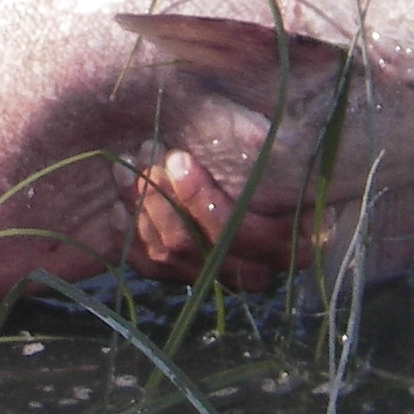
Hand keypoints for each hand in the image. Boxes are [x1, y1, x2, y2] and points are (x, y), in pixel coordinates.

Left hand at [126, 150, 296, 291]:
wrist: (236, 174)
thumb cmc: (258, 150)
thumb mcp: (268, 146)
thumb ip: (263, 148)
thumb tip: (256, 134)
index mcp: (294, 240)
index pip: (248, 233)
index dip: (206, 200)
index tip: (178, 159)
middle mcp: (259, 268)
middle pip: (206, 247)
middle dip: (167, 197)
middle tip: (147, 150)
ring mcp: (219, 279)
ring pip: (175, 254)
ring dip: (144, 206)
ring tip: (126, 163)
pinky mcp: (186, 279)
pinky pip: (154, 267)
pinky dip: (133, 235)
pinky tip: (119, 206)